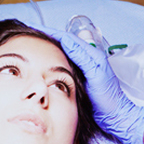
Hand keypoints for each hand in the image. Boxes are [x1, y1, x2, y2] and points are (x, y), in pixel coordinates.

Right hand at [38, 25, 143, 143]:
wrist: (115, 116)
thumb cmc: (108, 98)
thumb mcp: (96, 76)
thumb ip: (83, 58)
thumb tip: (66, 40)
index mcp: (91, 54)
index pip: (66, 38)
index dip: (49, 32)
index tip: (33, 28)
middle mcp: (87, 58)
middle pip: (63, 42)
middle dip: (46, 36)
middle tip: (28, 34)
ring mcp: (82, 67)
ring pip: (62, 52)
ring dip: (48, 47)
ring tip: (32, 45)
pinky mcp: (79, 77)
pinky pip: (62, 64)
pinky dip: (51, 60)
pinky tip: (43, 63)